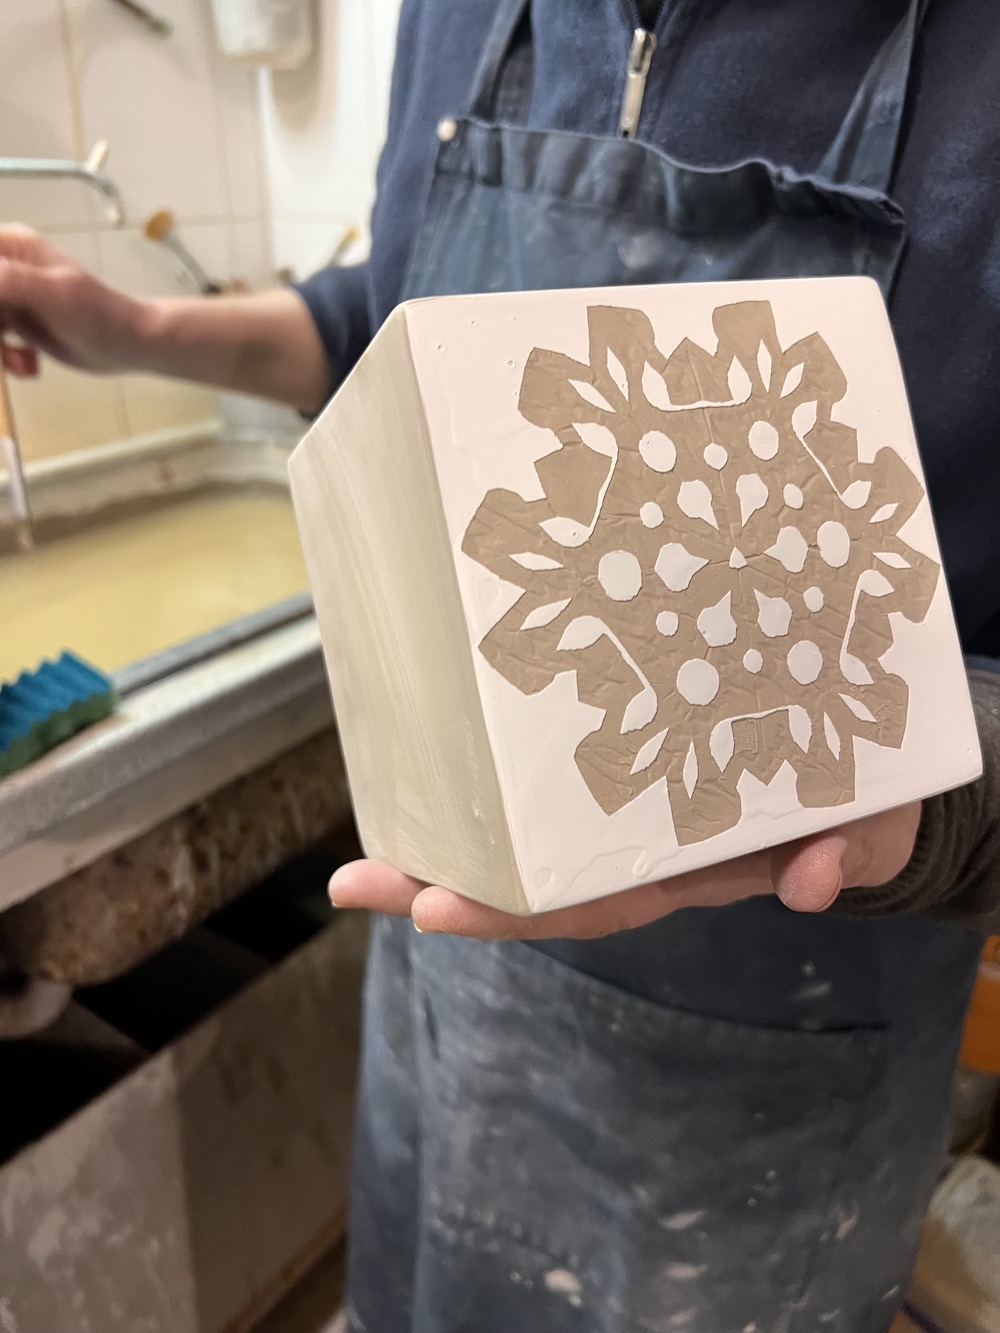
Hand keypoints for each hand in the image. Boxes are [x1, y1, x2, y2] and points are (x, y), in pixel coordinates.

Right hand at [0, 224, 147, 376]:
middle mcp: (4, 267)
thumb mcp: (53, 292)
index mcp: (8, 246)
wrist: (130, 345)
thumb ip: (8, 281)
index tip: (0, 324)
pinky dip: (6, 359)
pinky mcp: (16, 324)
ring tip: (22, 362)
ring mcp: (9, 297)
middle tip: (5, 348)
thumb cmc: (99, 314)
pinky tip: (29, 365)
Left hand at [329, 802, 922, 939]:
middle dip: (445, 887)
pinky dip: (498, 779)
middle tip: (358, 884)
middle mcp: (635, 847)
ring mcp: (627, 807)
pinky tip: (437, 758)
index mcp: (680, 870)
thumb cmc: (858, 810)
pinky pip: (560, 771)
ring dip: (450, 839)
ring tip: (366, 851)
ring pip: (528, 834)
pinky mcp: (635, 753)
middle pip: (529, 880)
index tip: (435, 908)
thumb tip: (814, 882)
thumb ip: (846, 855)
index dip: (512, 909)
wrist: (859, 778)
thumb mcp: (864, 831)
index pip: (585, 901)